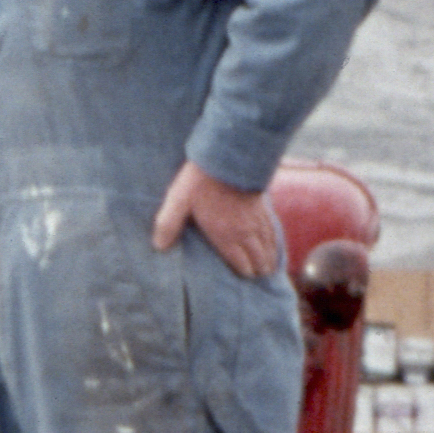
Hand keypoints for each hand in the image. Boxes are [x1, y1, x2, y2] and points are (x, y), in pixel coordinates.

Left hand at [154, 160, 283, 276]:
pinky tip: (273, 246)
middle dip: (258, 271)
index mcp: (227, 236)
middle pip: (260, 261)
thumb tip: (159, 247)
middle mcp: (246, 232)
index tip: (239, 278)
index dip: (243, 275)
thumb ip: (168, 225)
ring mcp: (257, 220)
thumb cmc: (200, 180)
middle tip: (254, 277)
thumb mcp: (178, 200)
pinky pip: (274, 232)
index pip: (243, 266)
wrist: (228, 154)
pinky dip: (274, 244)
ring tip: (267, 270)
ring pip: (269, 248)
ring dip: (268, 260)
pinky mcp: (263, 207)